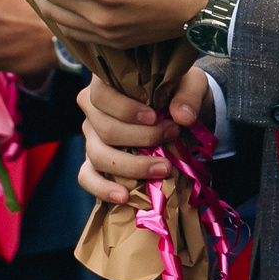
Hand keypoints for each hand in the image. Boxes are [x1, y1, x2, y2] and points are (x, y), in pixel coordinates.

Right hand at [74, 67, 207, 208]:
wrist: (180, 114)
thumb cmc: (178, 93)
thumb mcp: (190, 84)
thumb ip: (189, 95)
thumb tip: (183, 117)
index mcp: (107, 82)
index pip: (101, 95)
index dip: (125, 109)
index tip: (154, 117)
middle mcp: (93, 109)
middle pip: (104, 129)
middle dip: (140, 138)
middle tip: (172, 136)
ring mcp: (91, 137)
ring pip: (98, 155)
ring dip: (132, 166)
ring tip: (163, 168)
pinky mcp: (95, 161)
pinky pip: (87, 177)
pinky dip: (103, 189)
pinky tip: (124, 197)